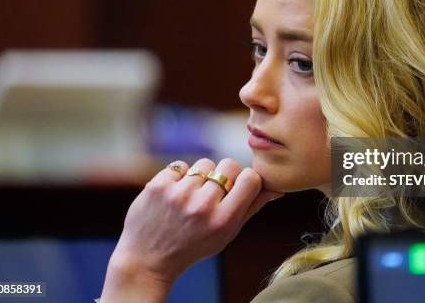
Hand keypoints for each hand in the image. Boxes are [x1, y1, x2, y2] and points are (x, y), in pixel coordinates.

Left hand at [100, 158, 282, 301]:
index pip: (250, 178)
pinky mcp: (158, 185)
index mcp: (224, 220)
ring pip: (205, 163)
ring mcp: (179, 194)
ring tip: (190, 198)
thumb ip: (252, 208)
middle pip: (229, 165)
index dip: (246, 180)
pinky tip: (173, 196)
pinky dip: (178, 177)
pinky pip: (181, 165)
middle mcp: (203, 206)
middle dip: (224, 176)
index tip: (238, 188)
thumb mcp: (226, 234)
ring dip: (200, 177)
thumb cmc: (193, 246)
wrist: (147, 260)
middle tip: (212, 193)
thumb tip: (277, 188)